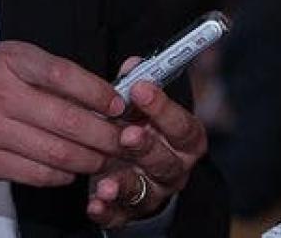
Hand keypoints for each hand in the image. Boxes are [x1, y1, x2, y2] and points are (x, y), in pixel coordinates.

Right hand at [0, 41, 125, 185]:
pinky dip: (63, 175)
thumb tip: (106, 94)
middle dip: (107, 134)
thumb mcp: (16, 59)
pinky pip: (37, 174)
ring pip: (58, 152)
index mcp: (14, 64)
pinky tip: (73, 168)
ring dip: (91, 158)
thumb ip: (56, 72)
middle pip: (70, 121)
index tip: (119, 104)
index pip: (65, 76)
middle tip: (126, 139)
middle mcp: (2, 97)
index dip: (99, 92)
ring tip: (106, 156)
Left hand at [86, 58, 207, 226]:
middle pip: (167, 160)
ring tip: (107, 181)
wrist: (141, 172)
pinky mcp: (132, 213)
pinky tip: (94, 203)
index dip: (164, 108)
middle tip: (126, 134)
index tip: (141, 89)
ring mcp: (155, 192)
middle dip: (146, 147)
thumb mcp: (145, 109)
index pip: (184, 125)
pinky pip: (121, 216)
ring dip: (126, 184)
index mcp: (187, 140)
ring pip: (146, 191)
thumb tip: (133, 64)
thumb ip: (139, 86)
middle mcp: (176, 167)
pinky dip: (107, 211)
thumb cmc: (144, 130)